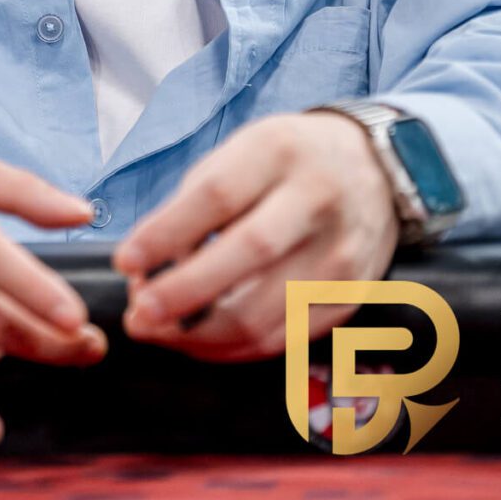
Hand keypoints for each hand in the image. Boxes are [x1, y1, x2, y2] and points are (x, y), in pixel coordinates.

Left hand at [110, 109, 400, 361]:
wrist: (374, 169)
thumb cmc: (286, 162)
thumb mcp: (240, 152)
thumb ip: (193, 204)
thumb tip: (146, 266)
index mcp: (279, 152)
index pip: (218, 196)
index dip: (167, 233)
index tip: (126, 261)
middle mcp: (317, 201)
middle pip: (248, 253)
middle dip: (184, 292)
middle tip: (138, 315)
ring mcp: (340, 253)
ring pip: (268, 310)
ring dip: (202, 334)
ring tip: (160, 331)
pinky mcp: (348, 297)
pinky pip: (284, 338)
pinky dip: (234, 348)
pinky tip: (201, 340)